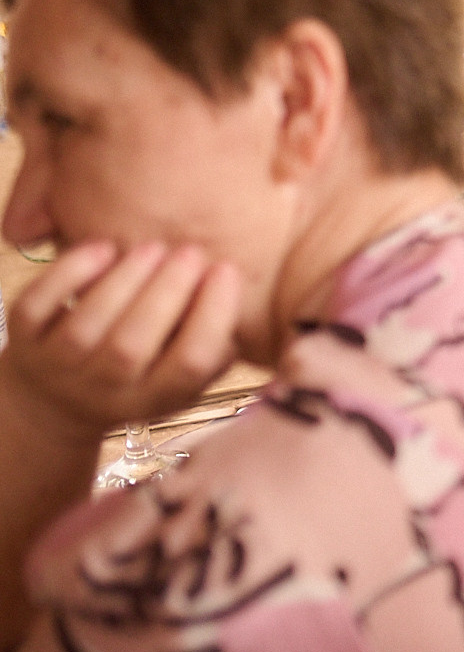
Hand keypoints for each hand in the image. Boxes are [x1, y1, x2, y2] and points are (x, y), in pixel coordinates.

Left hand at [0, 241, 241, 442]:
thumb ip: (216, 351)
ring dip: (126, 279)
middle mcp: (102, 391)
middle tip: (191, 252)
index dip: (213, 315)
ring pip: (89, 324)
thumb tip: (251, 304)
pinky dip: (71, 273)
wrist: (52, 404)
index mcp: (151, 400)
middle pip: (133, 345)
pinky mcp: (21, 341)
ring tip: (154, 247)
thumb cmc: (137, 378)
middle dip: (168, 291)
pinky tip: (103, 248)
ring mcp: (57, 367)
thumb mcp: (178, 382)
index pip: (188, 363)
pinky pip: (40, 305)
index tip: (228, 271)